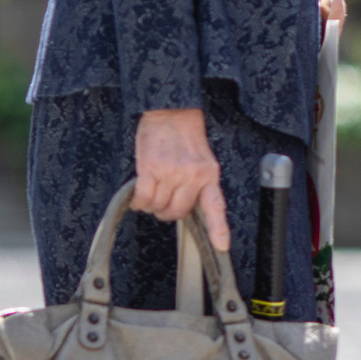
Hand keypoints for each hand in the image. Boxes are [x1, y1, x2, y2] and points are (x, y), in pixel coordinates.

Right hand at [133, 107, 229, 250]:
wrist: (171, 113)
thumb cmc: (185, 137)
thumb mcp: (202, 161)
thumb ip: (198, 183)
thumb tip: (188, 208)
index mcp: (209, 175)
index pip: (215, 207)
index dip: (218, 229)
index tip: (222, 246)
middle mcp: (192, 176)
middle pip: (177, 212)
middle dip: (166, 213)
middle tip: (162, 204)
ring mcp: (171, 173)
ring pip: (158, 206)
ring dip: (151, 206)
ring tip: (151, 194)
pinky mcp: (151, 169)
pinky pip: (143, 197)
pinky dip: (138, 201)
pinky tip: (139, 196)